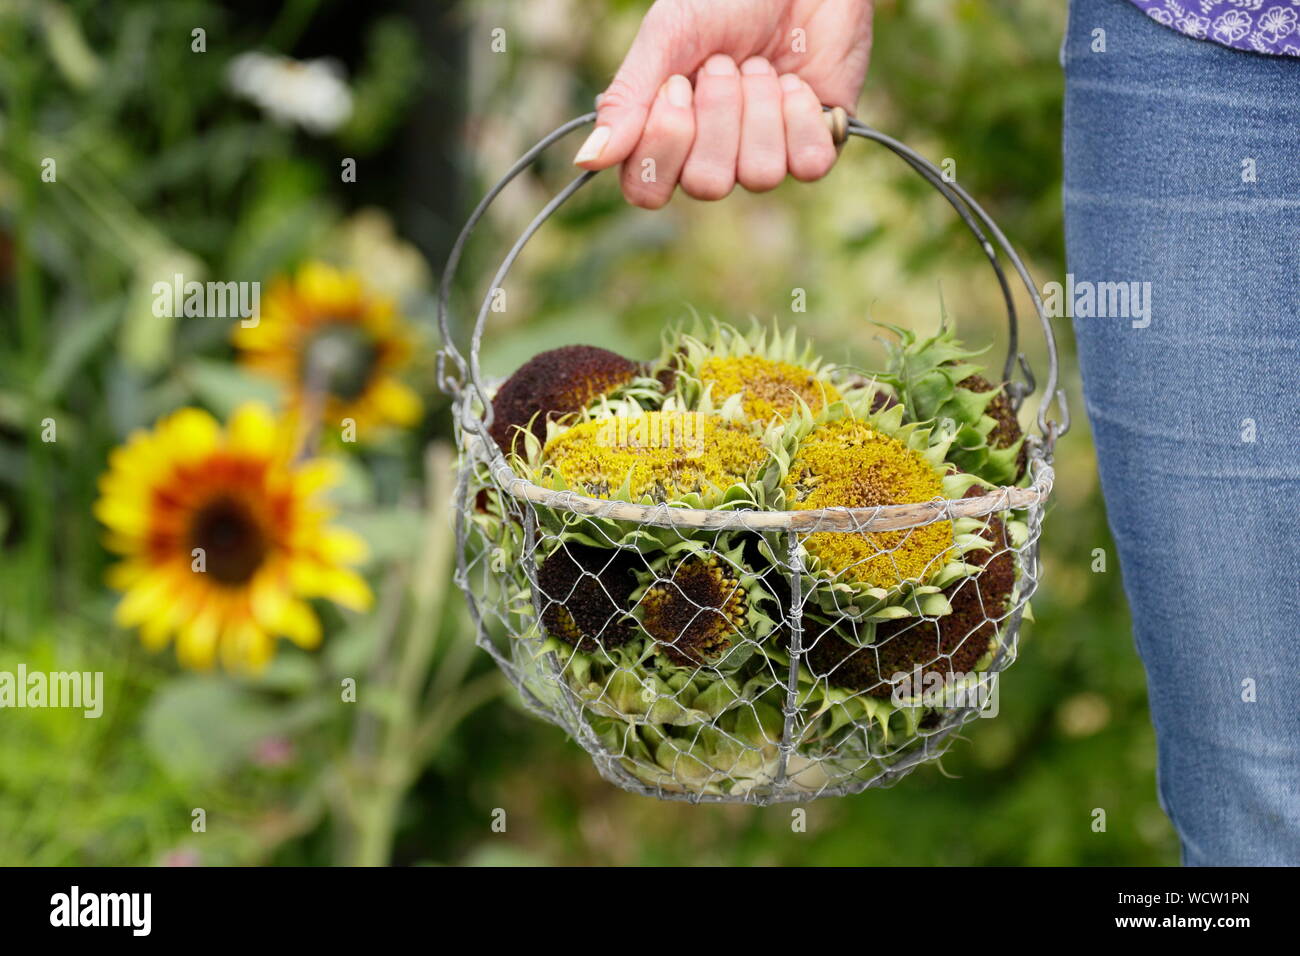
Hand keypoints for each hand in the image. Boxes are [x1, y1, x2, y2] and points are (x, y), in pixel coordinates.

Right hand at [574, 0, 873, 207]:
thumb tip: (587, 160)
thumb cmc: (727, 0)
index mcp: (663, 137)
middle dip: (720, 115)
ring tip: (760, 66)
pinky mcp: (811, 150)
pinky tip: (797, 83)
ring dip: (761, 108)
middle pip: (707, 185)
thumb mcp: (667, 36)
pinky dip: (801, 115)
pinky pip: (807, 165)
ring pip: (759, 175)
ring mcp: (761, 157)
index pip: (647, 189)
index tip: (678, 84)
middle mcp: (709, 157)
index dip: (665, 143)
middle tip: (724, 65)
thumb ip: (628, 97)